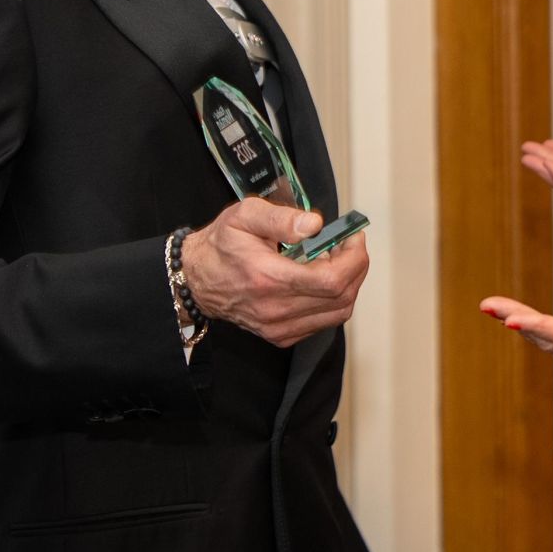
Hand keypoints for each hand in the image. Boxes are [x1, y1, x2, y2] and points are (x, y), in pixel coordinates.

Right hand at [180, 198, 368, 347]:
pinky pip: (323, 322)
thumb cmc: (221, 246)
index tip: (353, 237)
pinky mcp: (280, 335)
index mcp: (268, 278)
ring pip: (338, 313)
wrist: (196, 280)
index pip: (332, 279)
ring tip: (335, 260)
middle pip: (341, 297)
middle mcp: (276, 309)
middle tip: (347, 245)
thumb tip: (315, 224)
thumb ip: (281, 218)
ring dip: (348, 284)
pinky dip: (334, 300)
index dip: (353, 258)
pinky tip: (321, 279)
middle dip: (355, 267)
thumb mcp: (245, 215)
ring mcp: (279, 327)